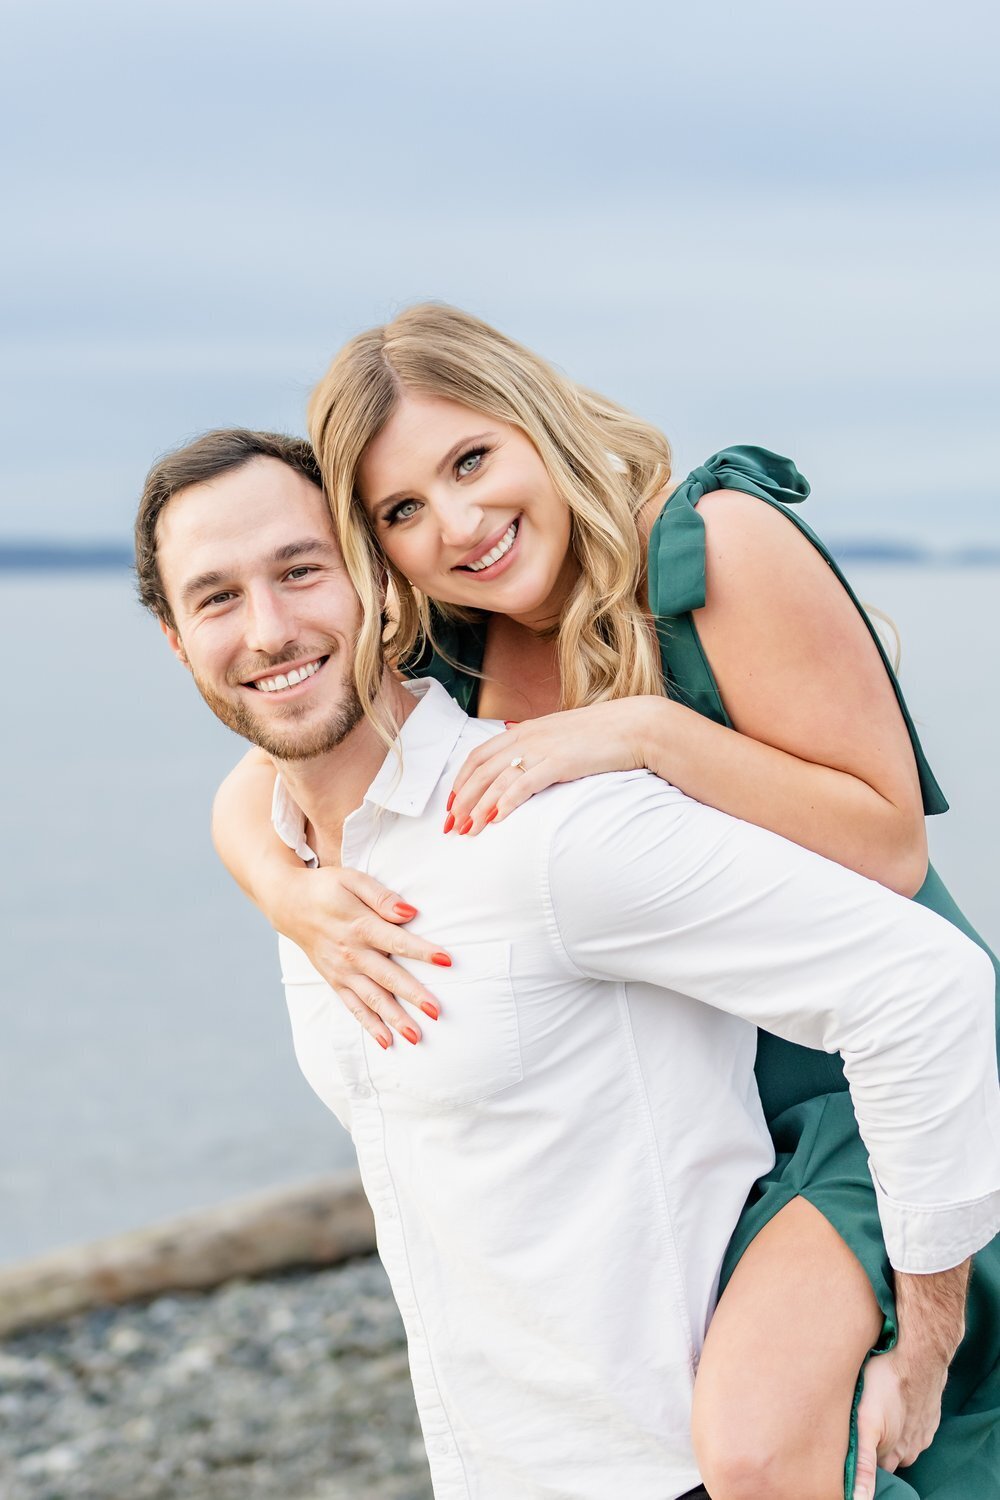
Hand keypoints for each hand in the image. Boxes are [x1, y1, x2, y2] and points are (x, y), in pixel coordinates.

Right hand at [285, 864, 451, 1047]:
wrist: (289, 903)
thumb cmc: (327, 888)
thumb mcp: (353, 880)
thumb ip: (381, 897)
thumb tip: (409, 912)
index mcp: (360, 925)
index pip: (396, 940)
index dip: (422, 951)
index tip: (447, 961)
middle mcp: (351, 953)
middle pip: (387, 977)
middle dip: (413, 995)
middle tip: (437, 1011)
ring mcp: (342, 971)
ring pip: (372, 999)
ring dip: (394, 1019)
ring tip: (416, 1036)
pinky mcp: (335, 981)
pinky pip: (354, 1007)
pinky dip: (369, 1025)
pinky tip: (386, 1042)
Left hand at [446, 699, 654, 834]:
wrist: (635, 725)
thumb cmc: (601, 734)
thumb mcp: (560, 736)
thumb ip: (537, 747)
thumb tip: (519, 760)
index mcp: (524, 730)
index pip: (478, 755)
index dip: (460, 781)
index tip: (451, 804)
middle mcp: (527, 737)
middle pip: (480, 771)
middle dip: (461, 800)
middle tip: (451, 826)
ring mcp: (542, 748)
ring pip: (497, 780)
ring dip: (478, 808)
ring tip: (468, 830)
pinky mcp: (560, 762)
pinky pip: (525, 784)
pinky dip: (506, 802)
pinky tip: (496, 819)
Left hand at [852, 1343, 947, 1499]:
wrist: (920, 1356)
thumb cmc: (884, 1379)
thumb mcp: (863, 1417)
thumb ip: (862, 1459)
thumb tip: (857, 1497)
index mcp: (889, 1452)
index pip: (872, 1472)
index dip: (860, 1463)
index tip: (851, 1453)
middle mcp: (907, 1450)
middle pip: (887, 1461)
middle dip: (875, 1451)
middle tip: (862, 1427)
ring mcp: (920, 1437)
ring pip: (902, 1447)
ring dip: (892, 1438)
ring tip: (879, 1416)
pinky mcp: (929, 1424)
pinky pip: (915, 1434)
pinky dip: (905, 1426)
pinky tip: (896, 1408)